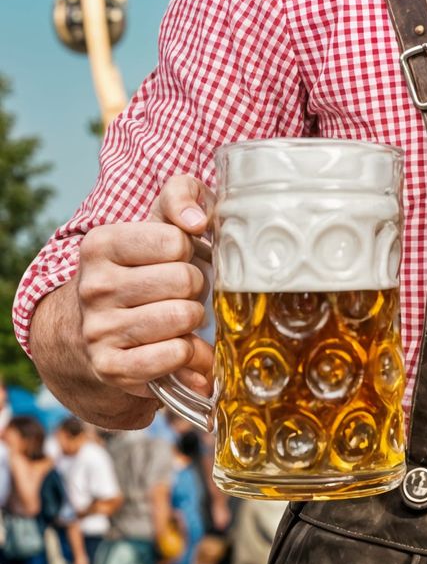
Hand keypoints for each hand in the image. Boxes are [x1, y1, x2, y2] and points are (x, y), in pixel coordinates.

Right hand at [76, 174, 215, 410]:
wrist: (94, 328)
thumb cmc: (144, 267)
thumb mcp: (159, 221)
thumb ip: (182, 195)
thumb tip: (196, 220)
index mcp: (101, 244)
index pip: (176, 241)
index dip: (189, 251)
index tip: (176, 258)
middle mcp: (93, 286)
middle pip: (185, 280)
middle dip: (195, 286)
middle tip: (181, 291)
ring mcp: (98, 329)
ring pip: (183, 317)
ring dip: (193, 318)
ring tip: (178, 316)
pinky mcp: (111, 367)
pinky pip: (176, 355)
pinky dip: (190, 354)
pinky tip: (179, 347)